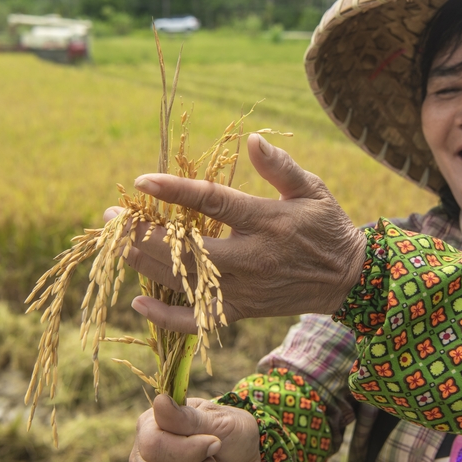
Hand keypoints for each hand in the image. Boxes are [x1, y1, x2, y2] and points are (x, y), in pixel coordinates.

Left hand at [110, 133, 367, 331]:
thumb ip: (281, 166)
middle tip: (113, 218)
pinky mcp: (241, 311)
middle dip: (145, 235)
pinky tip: (139, 304)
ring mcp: (244, 290)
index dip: (175, 191)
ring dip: (145, 264)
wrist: (347, 280)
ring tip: (116, 245)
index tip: (142, 181)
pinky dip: (167, 318)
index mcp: (267, 222)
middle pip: (187, 250)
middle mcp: (252, 259)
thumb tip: (252, 140)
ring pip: (184, 281)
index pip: (214, 202)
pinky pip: (198, 321)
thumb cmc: (326, 227)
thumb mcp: (312, 189)